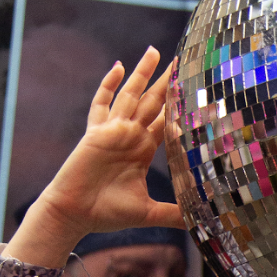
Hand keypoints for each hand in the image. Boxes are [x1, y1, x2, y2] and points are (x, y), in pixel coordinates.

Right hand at [5, 48, 183, 269]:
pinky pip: (102, 104)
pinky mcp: (96, 132)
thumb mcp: (149, 212)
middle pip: (153, 102)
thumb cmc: (107, 213)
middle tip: (181, 59)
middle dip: (167, 82)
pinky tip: (118, 66)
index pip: (167, 122)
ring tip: (155, 53)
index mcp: (143, 150)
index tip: (197, 91)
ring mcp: (112, 131)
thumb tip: (201, 223)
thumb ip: (174, 214)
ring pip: (131, 95)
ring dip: (142, 74)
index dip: (181, 107)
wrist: (75, 214)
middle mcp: (130, 136)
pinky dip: (108, 85)